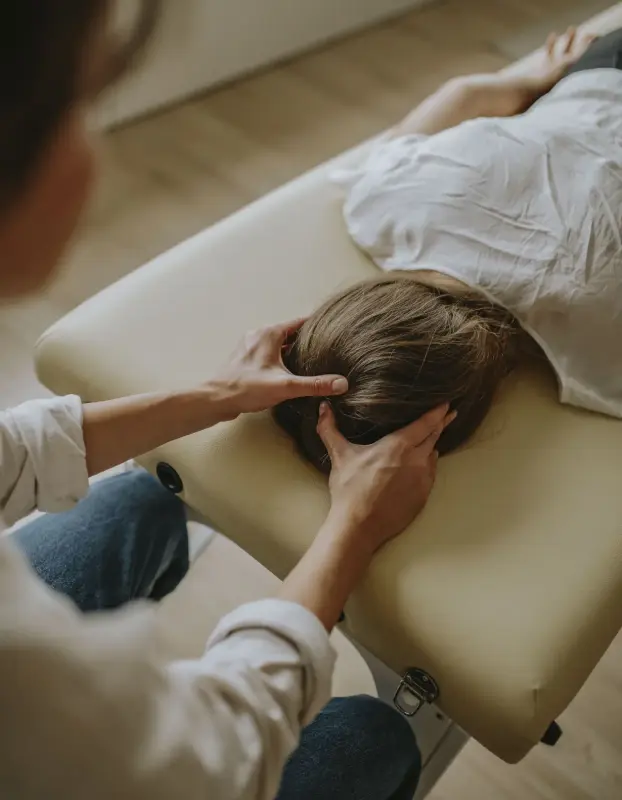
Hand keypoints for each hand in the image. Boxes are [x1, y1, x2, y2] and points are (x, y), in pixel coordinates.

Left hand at [215, 319, 347, 416]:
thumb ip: (315, 384)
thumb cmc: (247, 388)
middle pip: (289, 332)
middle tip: (326, 349)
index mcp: (270, 333)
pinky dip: (279, 357)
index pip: (300, 322)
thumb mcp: (286, 386)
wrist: (216, 399)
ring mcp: (250, 345)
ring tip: (310, 360)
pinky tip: (287, 370)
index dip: (318, 326)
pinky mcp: (244, 357)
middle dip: (306, 340)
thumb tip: (341, 383)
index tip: (334, 330)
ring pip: (278, 342)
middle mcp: (259, 334)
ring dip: (292, 349)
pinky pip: (267, 351)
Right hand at [317, 402, 455, 552]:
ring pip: (433, 456)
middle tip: (448, 414)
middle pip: (434, 436)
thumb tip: (323, 408)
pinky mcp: (423, 496)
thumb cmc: (349, 489)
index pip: (427, 423)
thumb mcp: (339, 455)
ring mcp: (423, 479)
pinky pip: (430, 475)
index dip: (438, 411)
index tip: (446, 403)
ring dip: (432, 446)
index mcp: (399, 445)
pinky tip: (422, 465)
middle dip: (441, 424)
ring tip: (431, 439)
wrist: (359, 526)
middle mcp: (417, 460)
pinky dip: (428, 466)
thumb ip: (329, 428)